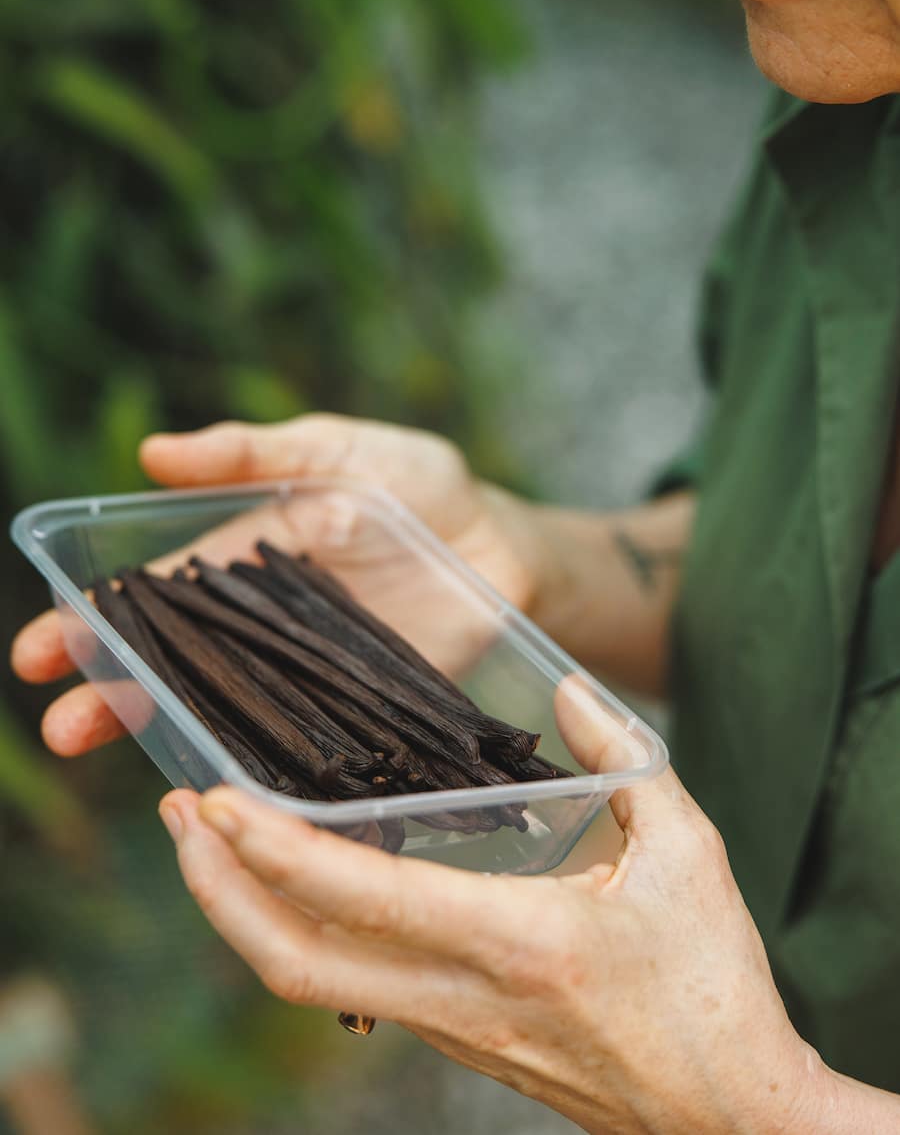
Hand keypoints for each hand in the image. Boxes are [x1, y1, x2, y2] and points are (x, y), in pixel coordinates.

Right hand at [10, 414, 545, 757]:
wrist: (508, 547)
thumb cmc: (424, 488)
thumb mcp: (339, 451)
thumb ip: (254, 453)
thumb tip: (152, 453)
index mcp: (244, 566)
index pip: (152, 601)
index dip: (89, 624)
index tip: (36, 654)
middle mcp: (263, 634)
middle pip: (171, 670)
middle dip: (108, 694)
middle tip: (59, 727)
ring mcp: (307, 682)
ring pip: (222, 717)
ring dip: (165, 739)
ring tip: (119, 761)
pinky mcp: (357, 720)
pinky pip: (299, 751)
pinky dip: (259, 774)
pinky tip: (226, 797)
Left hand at [156, 684, 828, 1134]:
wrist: (726, 1116)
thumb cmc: (711, 984)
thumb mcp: (688, 852)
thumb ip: (621, 758)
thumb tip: (566, 686)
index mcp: (515, 941)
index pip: (365, 898)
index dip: (278, 851)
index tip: (218, 801)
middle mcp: (460, 994)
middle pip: (295, 962)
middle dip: (217, 890)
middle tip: (179, 817)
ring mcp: (449, 1026)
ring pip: (312, 980)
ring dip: (246, 910)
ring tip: (214, 840)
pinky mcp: (455, 1037)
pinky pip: (352, 985)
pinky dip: (299, 931)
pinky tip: (297, 884)